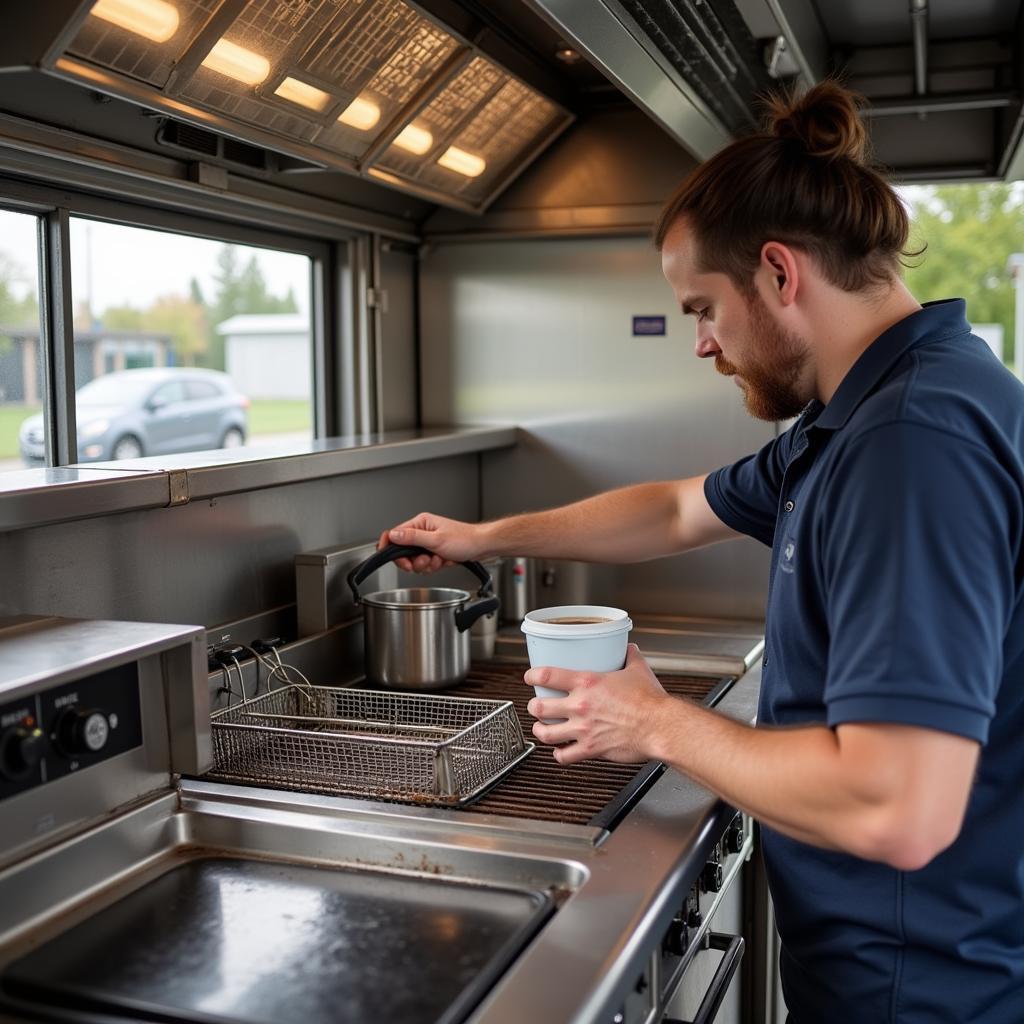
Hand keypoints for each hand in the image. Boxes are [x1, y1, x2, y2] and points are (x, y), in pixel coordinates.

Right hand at [378, 513, 486, 572]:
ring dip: (426, 564)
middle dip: (413, 561)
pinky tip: (444, 562)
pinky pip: (426, 564)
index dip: (390, 547)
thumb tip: (392, 535)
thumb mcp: (435, 540)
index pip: (395, 534)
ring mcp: (429, 542)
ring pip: (415, 560)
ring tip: (438, 560)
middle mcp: (423, 531)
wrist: (481, 547)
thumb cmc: (465, 539)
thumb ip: (412, 538)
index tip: (389, 557)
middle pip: (404, 551)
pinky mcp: (435, 552)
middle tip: (422, 562)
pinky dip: (434, 566)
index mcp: (421, 523)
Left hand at [524, 645, 670, 764]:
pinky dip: (559, 755)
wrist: (661, 727)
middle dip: (533, 707)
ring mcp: (583, 729)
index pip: (547, 675)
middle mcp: (580, 706)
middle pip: (539, 707)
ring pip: (546, 733)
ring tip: (540, 729)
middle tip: (536, 706)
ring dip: (539, 731)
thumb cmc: (651, 702)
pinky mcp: (591, 749)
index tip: (530, 677)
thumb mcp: (638, 669)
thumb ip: (629, 657)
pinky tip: (560, 751)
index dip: (532, 676)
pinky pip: (565, 756)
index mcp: (587, 683)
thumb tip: (628, 648)